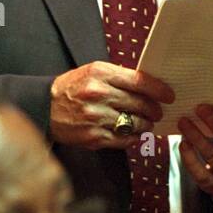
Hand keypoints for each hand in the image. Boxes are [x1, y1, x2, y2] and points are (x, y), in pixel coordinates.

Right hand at [49, 62, 173, 149]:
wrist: (44, 107)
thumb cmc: (72, 88)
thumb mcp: (93, 72)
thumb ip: (119, 77)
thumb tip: (149, 85)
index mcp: (100, 74)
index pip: (139, 81)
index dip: (159, 90)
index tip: (168, 95)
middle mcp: (98, 94)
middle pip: (141, 104)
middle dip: (155, 110)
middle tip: (158, 112)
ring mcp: (96, 117)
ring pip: (136, 123)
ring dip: (146, 125)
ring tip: (146, 123)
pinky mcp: (94, 137)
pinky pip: (125, 140)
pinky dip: (133, 137)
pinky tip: (132, 133)